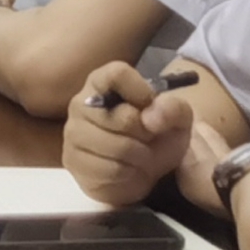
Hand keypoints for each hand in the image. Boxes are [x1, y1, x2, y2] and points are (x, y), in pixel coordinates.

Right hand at [62, 62, 192, 205]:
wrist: (141, 175)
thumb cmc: (155, 139)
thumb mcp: (177, 121)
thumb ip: (173, 109)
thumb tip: (150, 116)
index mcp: (103, 82)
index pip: (117, 73)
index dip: (141, 91)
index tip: (150, 107)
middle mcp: (80, 102)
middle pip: (123, 116)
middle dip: (145, 133)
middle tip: (146, 137)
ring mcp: (73, 133)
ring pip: (116, 146)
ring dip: (138, 155)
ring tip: (138, 155)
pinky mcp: (72, 161)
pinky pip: (108, 168)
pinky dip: (126, 173)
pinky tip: (126, 169)